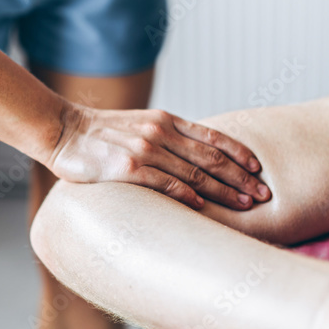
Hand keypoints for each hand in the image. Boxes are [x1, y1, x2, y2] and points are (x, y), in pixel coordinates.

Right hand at [47, 103, 270, 209]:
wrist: (64, 131)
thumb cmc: (101, 135)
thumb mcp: (140, 125)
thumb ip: (166, 138)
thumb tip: (194, 159)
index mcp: (167, 121)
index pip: (213, 137)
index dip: (240, 153)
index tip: (259, 169)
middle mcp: (160, 132)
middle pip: (211, 157)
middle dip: (242, 177)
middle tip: (264, 193)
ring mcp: (145, 149)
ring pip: (195, 173)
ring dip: (224, 191)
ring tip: (246, 205)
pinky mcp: (127, 168)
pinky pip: (165, 183)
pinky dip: (187, 195)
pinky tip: (204, 207)